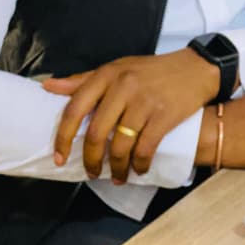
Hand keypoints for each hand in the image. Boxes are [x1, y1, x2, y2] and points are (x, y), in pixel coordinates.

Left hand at [43, 50, 219, 181]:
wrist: (195, 69)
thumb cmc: (152, 71)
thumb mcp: (118, 68)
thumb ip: (83, 80)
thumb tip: (48, 87)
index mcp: (107, 74)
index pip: (75, 108)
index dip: (62, 137)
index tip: (58, 157)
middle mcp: (123, 86)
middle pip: (96, 133)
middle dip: (90, 160)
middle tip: (91, 173)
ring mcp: (144, 102)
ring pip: (120, 146)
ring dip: (116, 168)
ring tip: (116, 176)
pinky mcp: (163, 116)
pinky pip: (145, 149)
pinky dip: (139, 165)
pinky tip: (138, 170)